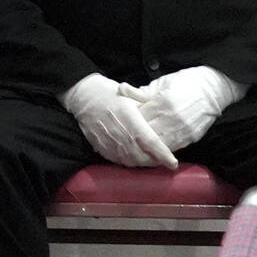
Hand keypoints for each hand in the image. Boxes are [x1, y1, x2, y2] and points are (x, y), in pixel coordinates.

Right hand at [62, 73, 177, 168]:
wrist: (83, 96)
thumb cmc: (108, 93)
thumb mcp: (130, 95)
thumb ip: (146, 107)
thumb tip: (161, 116)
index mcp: (131, 121)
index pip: (152, 143)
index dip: (164, 155)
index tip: (173, 163)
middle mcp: (121, 135)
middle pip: (143, 158)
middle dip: (156, 161)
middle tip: (164, 160)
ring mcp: (110, 143)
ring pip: (132, 162)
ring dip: (143, 162)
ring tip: (150, 158)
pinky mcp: (102, 148)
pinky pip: (119, 161)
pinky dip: (130, 161)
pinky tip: (134, 156)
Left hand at [121, 65, 244, 152]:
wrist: (213, 89)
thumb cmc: (186, 82)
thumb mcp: (162, 82)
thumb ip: (142, 91)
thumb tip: (121, 89)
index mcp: (162, 102)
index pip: (139, 117)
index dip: (129, 120)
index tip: (121, 121)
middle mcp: (172, 118)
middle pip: (147, 133)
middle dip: (136, 135)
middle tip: (126, 136)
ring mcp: (183, 130)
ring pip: (159, 144)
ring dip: (148, 146)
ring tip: (136, 145)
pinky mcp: (191, 137)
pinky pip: (173, 147)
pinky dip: (162, 148)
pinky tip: (153, 148)